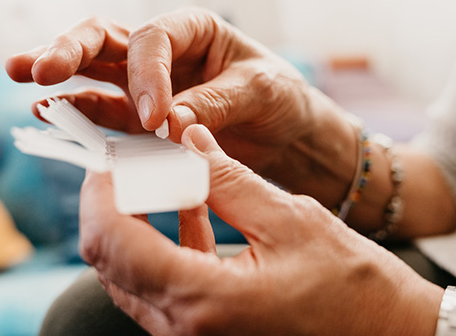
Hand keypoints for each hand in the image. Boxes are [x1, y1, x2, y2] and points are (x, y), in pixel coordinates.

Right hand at [6, 9, 340, 174]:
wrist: (286, 134)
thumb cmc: (279, 99)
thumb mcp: (261, 92)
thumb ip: (216, 103)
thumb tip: (169, 126)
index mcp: (193, 30)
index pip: (154, 40)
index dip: (147, 75)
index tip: (155, 119)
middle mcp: (162, 52)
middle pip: (105, 40)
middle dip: (70, 50)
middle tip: (40, 69)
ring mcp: (144, 85)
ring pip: (92, 71)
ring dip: (57, 77)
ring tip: (24, 82)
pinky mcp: (140, 120)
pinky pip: (103, 114)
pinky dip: (79, 116)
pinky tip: (49, 115)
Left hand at [79, 124, 441, 335]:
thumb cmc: (354, 288)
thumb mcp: (291, 220)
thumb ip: (228, 180)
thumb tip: (189, 140)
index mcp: (202, 300)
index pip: (112, 242)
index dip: (101, 192)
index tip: (113, 157)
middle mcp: (185, 329)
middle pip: (111, 262)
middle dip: (114, 204)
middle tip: (135, 162)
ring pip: (132, 276)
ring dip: (138, 224)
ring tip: (166, 178)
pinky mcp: (206, 335)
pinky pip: (163, 290)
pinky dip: (165, 247)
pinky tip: (193, 210)